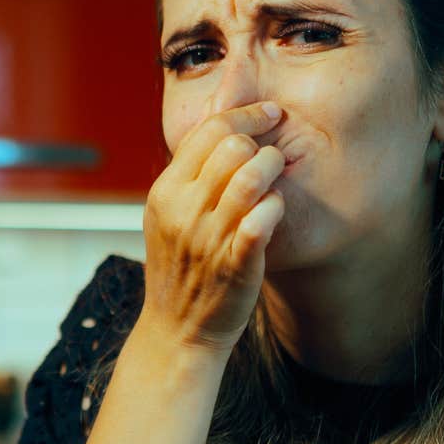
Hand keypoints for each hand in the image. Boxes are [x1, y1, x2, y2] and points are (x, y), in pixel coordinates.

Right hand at [139, 101, 288, 353]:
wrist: (177, 329)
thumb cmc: (181, 269)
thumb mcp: (167, 216)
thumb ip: (190, 175)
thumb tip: (223, 128)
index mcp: (165, 192)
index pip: (208, 130)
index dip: (248, 114)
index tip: (270, 113)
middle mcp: (183, 211)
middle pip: (232, 146)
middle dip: (263, 141)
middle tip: (274, 151)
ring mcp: (208, 237)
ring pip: (252, 176)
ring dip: (274, 169)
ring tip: (277, 177)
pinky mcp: (234, 263)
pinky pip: (263, 218)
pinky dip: (276, 206)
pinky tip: (276, 209)